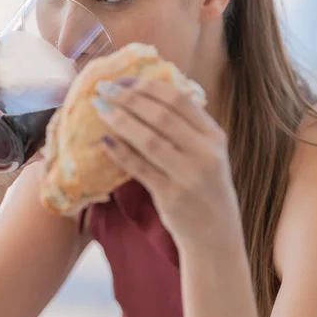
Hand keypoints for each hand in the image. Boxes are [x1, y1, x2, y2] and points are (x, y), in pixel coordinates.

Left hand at [92, 77, 241, 252]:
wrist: (216, 236)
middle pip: (162, 115)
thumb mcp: (206, 153)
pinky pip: (140, 168)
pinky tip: (105, 141)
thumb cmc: (204, 187)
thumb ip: (185, 128)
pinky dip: (120, 152)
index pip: (179, 99)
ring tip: (101, 110)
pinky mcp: (172, 196)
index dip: (148, 86)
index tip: (123, 79)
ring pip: (150, 140)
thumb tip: (143, 96)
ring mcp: (190, 175)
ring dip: (121, 121)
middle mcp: (206, 152)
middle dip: (129, 98)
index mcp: (214, 135)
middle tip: (104, 89)